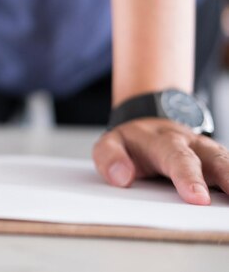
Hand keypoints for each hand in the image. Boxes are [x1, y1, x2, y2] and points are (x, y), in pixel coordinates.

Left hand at [93, 118, 228, 204]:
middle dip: (226, 178)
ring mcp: (207, 152)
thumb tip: (122, 178)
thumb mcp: (110, 143)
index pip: (176, 157)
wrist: (147, 125)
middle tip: (223, 202)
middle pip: (212, 158)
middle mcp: (190, 143)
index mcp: (162, 140)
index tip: (198, 198)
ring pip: (226, 161)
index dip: (188, 177)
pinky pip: (228, 168)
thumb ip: (110, 158)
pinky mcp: (216, 162)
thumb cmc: (131, 142)